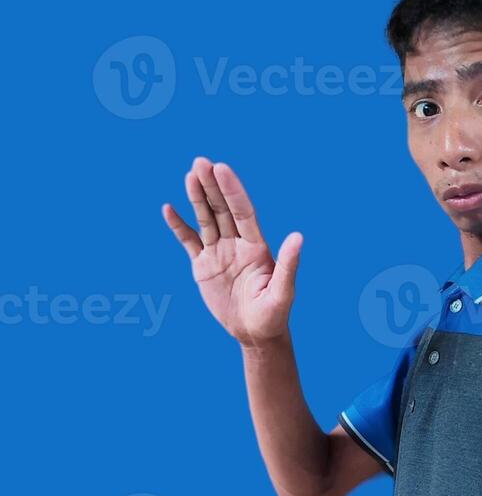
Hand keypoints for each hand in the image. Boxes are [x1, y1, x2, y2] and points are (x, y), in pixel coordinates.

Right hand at [162, 157, 302, 346]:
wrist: (255, 334)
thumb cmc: (274, 315)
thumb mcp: (282, 292)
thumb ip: (288, 264)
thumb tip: (298, 237)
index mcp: (256, 247)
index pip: (242, 211)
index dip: (232, 190)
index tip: (221, 168)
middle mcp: (237, 244)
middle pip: (222, 209)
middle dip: (212, 186)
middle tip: (200, 161)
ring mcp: (219, 253)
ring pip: (206, 220)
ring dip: (197, 198)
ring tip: (189, 174)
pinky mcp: (203, 266)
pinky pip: (188, 242)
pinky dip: (178, 226)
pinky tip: (169, 209)